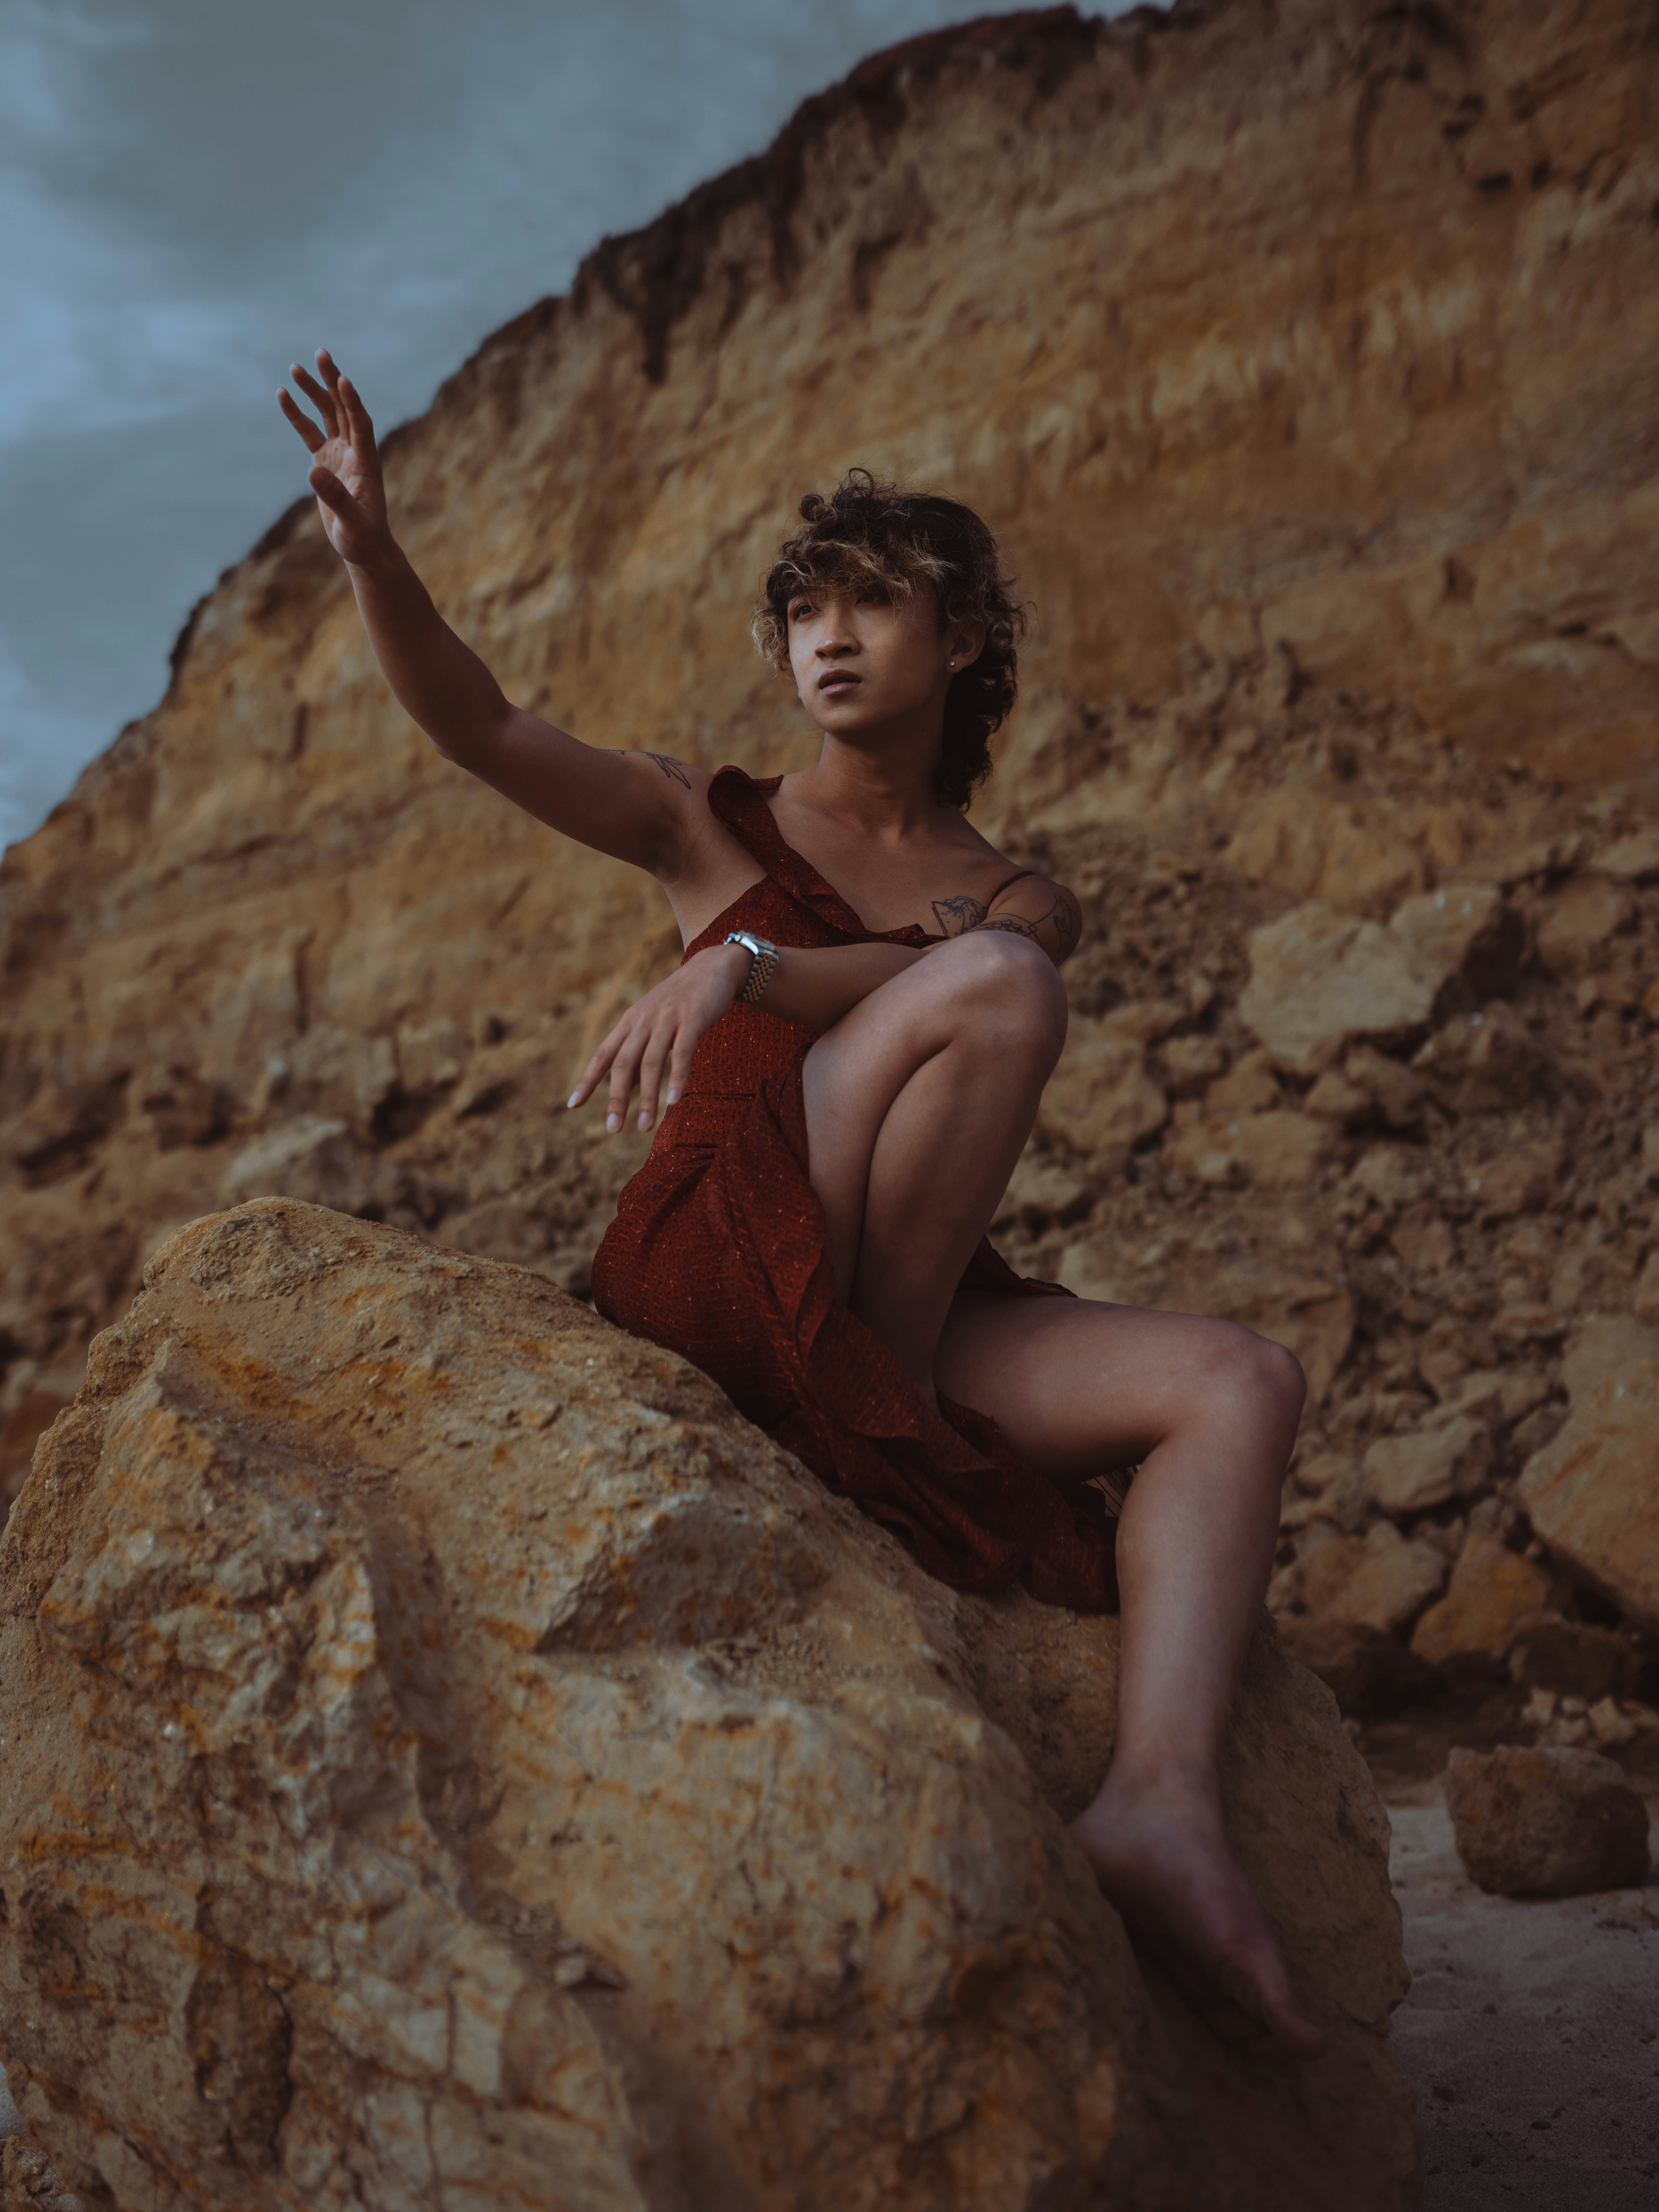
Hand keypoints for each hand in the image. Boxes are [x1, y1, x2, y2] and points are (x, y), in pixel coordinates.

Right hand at [277, 349, 392, 568]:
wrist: (365, 548)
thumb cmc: (364, 539)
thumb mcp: (352, 523)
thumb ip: (336, 497)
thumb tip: (313, 471)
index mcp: (367, 463)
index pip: (362, 425)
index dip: (353, 403)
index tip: (343, 380)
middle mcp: (355, 452)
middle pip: (344, 409)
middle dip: (332, 382)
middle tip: (320, 354)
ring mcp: (340, 454)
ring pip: (327, 415)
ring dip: (314, 391)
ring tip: (295, 367)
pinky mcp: (326, 462)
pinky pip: (310, 432)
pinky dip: (298, 415)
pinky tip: (284, 395)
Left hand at [568, 944, 749, 1132]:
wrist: (712, 967)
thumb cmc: (681, 1001)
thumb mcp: (653, 1024)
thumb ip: (639, 1053)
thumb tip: (625, 1087)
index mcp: (630, 1022)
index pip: (602, 1055)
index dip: (587, 1080)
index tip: (572, 1105)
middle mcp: (644, 1021)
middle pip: (623, 1063)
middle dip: (617, 1098)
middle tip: (613, 1129)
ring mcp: (667, 1019)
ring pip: (651, 1063)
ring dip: (647, 1099)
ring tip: (645, 1127)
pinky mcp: (692, 1019)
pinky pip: (682, 1052)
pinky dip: (677, 1078)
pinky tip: (673, 1102)